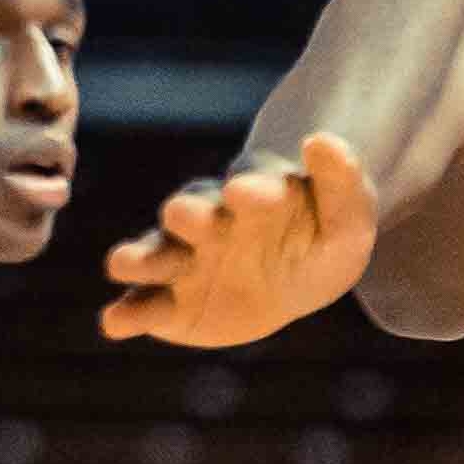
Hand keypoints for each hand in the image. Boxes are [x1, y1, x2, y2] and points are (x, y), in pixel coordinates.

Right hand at [99, 136, 378, 347]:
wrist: (292, 280)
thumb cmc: (321, 237)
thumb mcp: (348, 217)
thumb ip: (341, 182)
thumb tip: (323, 140)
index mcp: (253, 191)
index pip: (250, 184)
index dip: (250, 189)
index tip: (246, 192)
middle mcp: (207, 218)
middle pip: (190, 212)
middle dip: (187, 214)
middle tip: (182, 214)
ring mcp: (182, 258)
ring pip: (155, 253)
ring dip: (139, 257)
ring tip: (122, 264)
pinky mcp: (167, 301)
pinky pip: (143, 305)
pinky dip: (128, 313)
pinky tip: (116, 323)